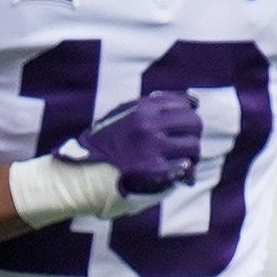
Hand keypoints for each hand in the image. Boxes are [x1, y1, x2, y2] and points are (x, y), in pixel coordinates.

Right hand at [57, 91, 201, 195]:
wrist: (82, 174)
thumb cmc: (105, 145)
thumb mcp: (123, 115)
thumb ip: (152, 105)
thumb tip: (192, 99)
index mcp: (142, 109)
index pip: (184, 104)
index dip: (189, 116)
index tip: (184, 127)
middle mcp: (149, 125)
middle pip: (194, 123)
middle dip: (193, 134)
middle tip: (185, 145)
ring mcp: (152, 148)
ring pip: (193, 147)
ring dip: (191, 155)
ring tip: (182, 162)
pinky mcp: (155, 172)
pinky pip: (185, 169)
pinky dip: (186, 172)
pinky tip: (180, 176)